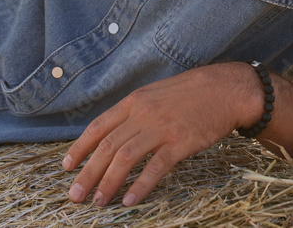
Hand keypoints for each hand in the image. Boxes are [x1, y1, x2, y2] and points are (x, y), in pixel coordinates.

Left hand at [61, 62, 259, 206]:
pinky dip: (140, 185)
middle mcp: (142, 114)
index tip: (67, 167)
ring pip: (125, 158)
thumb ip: (133, 112)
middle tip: (75, 195)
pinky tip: (129, 200)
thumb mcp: (154, 94)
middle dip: (87, 173)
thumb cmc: (190, 94)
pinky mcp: (180, 142)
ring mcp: (161, 128)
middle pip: (107, 146)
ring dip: (108, 182)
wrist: (225, 89)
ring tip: (99, 202)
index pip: (98, 127)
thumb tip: (113, 134)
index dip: (80, 148)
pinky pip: (155, 167)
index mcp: (133, 102)